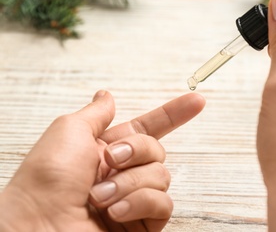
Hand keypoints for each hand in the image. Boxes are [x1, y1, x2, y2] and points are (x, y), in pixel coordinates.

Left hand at [0, 91, 204, 231]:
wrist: (40, 226)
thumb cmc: (47, 178)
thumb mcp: (70, 131)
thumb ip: (97, 113)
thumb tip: (107, 95)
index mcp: (109, 150)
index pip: (150, 128)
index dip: (173, 114)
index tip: (197, 101)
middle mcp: (124, 173)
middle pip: (157, 150)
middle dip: (138, 151)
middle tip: (112, 160)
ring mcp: (133, 198)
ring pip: (162, 177)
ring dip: (132, 182)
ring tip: (102, 195)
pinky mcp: (142, 223)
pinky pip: (163, 205)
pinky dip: (141, 203)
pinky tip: (117, 211)